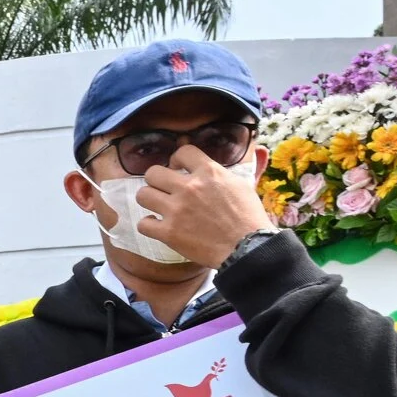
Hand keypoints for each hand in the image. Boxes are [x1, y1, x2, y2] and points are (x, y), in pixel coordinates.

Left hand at [133, 145, 274, 269]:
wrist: (247, 247)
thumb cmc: (248, 217)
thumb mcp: (242, 185)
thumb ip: (227, 171)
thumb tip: (253, 149)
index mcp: (209, 172)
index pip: (182, 152)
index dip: (176, 160)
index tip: (178, 169)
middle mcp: (189, 187)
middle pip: (153, 173)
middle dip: (156, 180)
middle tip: (164, 189)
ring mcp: (176, 210)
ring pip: (142, 195)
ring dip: (149, 200)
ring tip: (158, 206)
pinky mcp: (169, 232)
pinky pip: (142, 224)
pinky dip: (148, 225)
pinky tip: (157, 226)